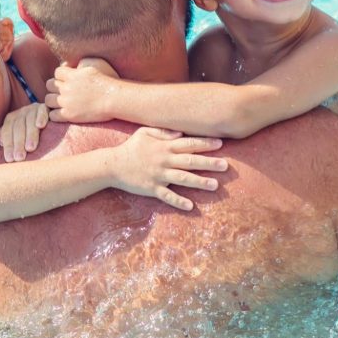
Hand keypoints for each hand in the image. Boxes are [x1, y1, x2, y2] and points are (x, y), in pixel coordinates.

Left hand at [0, 103, 48, 161]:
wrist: (47, 116)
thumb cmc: (28, 131)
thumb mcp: (15, 134)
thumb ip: (4, 137)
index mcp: (11, 119)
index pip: (7, 132)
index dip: (8, 145)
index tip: (10, 159)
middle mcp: (21, 113)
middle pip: (18, 128)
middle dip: (18, 144)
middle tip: (19, 158)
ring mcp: (33, 109)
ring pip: (30, 121)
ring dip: (30, 135)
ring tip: (30, 148)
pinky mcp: (45, 107)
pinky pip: (42, 111)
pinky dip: (41, 117)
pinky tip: (40, 125)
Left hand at [45, 57, 119, 122]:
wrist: (114, 99)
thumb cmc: (109, 79)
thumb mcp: (96, 62)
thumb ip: (81, 61)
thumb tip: (72, 66)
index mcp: (72, 75)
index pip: (56, 72)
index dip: (61, 75)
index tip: (68, 79)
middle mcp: (66, 88)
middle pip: (49, 85)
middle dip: (55, 87)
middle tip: (63, 90)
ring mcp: (66, 102)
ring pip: (48, 100)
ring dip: (53, 100)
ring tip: (61, 102)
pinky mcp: (69, 115)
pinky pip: (52, 115)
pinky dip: (55, 114)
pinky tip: (62, 112)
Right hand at [108, 127, 227, 210]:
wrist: (112, 165)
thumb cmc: (130, 147)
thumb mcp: (144, 132)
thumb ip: (163, 131)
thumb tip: (181, 133)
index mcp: (164, 146)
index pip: (188, 144)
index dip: (204, 143)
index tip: (220, 144)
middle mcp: (163, 160)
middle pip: (190, 161)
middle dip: (208, 163)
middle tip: (225, 165)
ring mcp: (158, 175)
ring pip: (182, 179)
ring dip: (199, 182)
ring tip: (215, 185)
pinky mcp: (151, 188)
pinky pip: (167, 196)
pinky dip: (178, 201)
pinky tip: (190, 206)